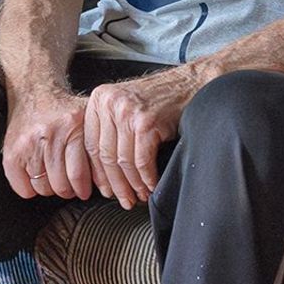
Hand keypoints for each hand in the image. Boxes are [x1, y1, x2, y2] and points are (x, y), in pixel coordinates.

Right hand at [2, 89, 93, 201]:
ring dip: (50, 189)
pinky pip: (22, 188)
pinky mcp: (12, 151)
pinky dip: (30, 189)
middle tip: (70, 187)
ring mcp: (28, 143)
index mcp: (73, 125)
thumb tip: (112, 176)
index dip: (83, 189)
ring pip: (42, 187)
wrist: (34, 90)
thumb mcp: (87, 118)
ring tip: (54, 180)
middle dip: (68, 191)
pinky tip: (37, 178)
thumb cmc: (63, 109)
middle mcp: (50, 134)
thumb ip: (99, 142)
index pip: (79, 174)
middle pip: (61, 185)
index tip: (85, 191)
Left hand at [84, 67, 199, 207]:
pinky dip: (147, 178)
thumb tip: (102, 172)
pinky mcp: (146, 122)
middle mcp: (109, 102)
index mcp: (99, 99)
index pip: (91, 145)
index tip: (105, 190)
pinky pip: (141, 161)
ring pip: (123, 161)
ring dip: (133, 184)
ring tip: (140, 196)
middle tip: (124, 199)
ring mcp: (127, 111)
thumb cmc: (163, 98)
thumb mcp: (127, 105)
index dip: (98, 173)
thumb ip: (110, 128)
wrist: (193, 84)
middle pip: (105, 155)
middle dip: (115, 184)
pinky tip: (152, 185)